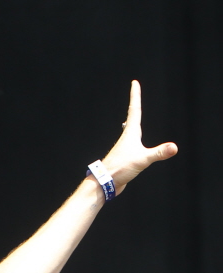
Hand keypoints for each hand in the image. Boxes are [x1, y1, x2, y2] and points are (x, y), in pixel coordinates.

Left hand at [101, 80, 177, 194]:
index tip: (134, 82)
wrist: (104, 183)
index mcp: (130, 134)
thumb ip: (158, 153)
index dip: (135, 96)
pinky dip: (132, 138)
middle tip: (135, 95)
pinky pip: (130, 144)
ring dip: (132, 122)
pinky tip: (132, 144)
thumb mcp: (142, 160)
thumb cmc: (120, 169)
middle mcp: (126, 138)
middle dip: (135, 106)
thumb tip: (174, 147)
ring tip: (133, 118)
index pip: (135, 110)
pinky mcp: (124, 158)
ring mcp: (124, 148)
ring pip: (129, 131)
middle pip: (131, 118)